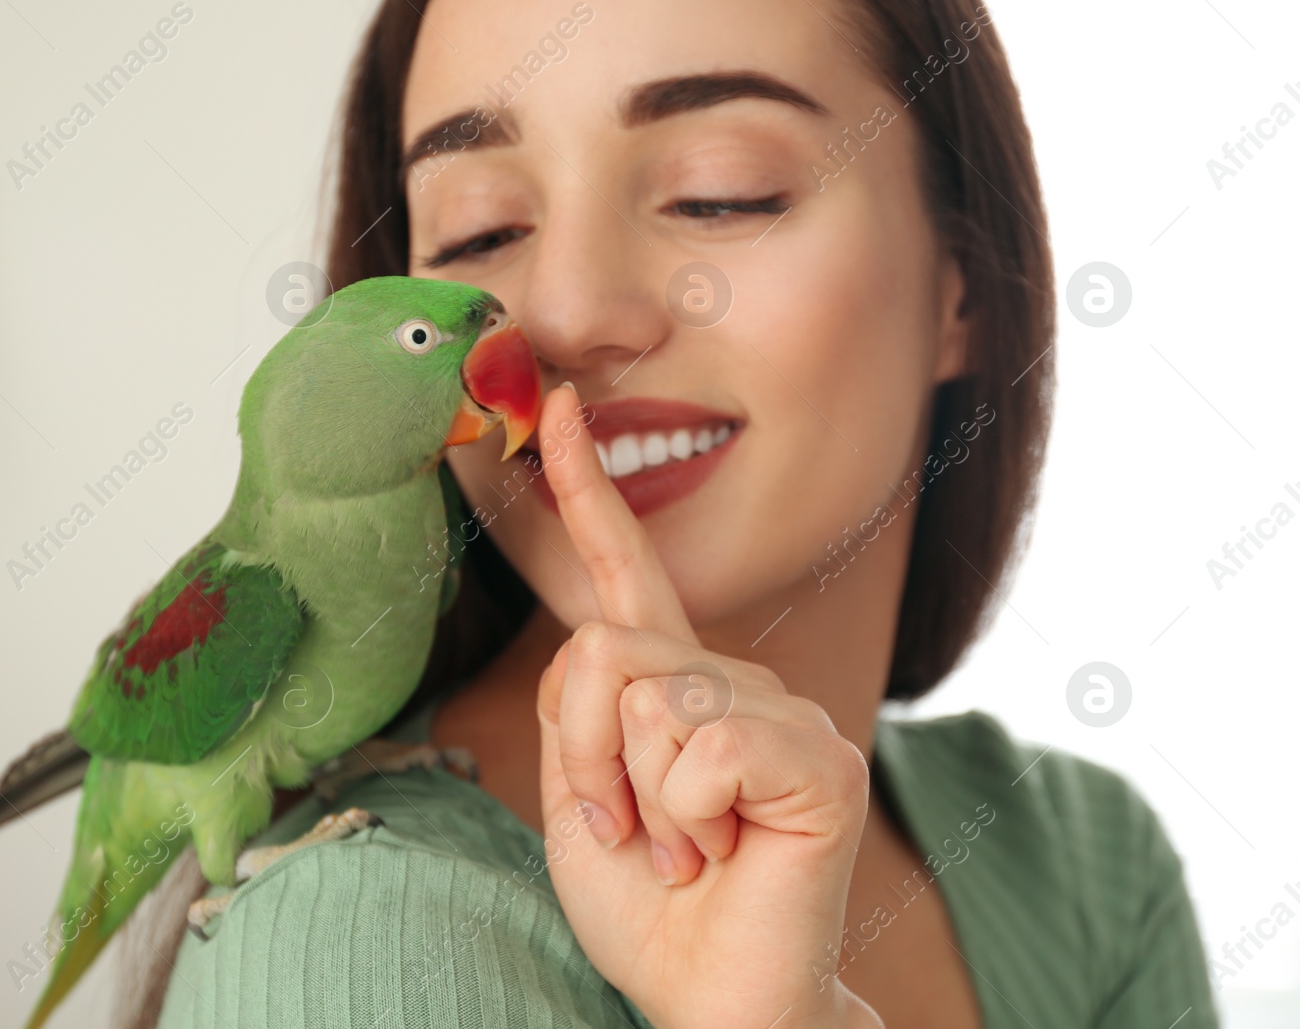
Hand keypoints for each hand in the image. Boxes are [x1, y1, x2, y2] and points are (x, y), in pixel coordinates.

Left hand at [534, 384, 881, 1028]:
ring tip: (683, 851)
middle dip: (589, 759)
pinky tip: (723, 852)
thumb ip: (581, 703)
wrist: (707, 994)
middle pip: (604, 649)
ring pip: (648, 700)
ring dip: (636, 800)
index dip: (585, 487)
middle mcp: (733, 679)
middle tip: (633, 834)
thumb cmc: (646, 902)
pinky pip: (703, 745)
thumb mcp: (580, 792)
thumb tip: (599, 636)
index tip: (557, 406)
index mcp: (671, 684)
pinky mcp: (819, 757)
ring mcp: (784, 712)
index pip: (625, 570)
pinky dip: (685, 816)